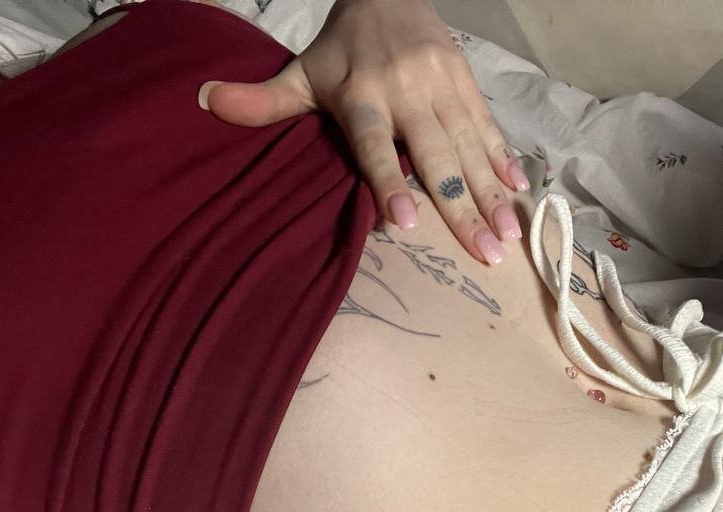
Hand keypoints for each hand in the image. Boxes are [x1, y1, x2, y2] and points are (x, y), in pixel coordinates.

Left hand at [196, 0, 531, 265]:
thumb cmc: (341, 48)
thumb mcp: (301, 72)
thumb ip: (262, 100)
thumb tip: (203, 102)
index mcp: (363, 96)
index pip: (376, 145)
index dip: (390, 182)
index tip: (406, 223)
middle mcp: (407, 92)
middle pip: (435, 156)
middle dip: (462, 206)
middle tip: (485, 252)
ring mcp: (442, 86)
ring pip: (470, 147)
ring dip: (490, 194)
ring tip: (507, 238)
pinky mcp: (467, 82)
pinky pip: (488, 126)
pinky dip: (504, 159)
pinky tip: (519, 193)